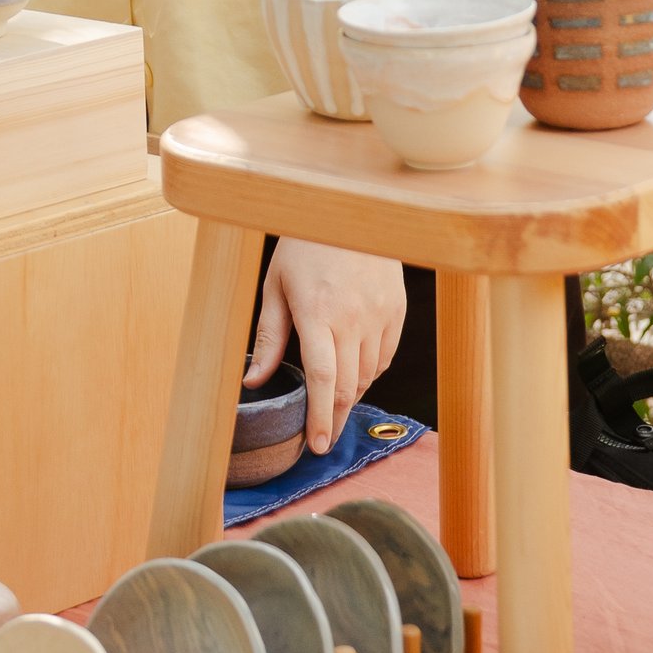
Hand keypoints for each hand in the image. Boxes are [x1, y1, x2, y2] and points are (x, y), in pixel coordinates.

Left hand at [247, 238, 406, 454]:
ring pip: (368, 374)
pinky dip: (370, 372)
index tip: (317, 445)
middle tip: (323, 439)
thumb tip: (254, 381)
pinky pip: (385, 356)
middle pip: (347, 386)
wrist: (352, 207)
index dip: (319, 417)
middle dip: (334, 418)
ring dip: (349, 395)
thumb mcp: (275, 285)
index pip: (321, 379)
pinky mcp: (397, 309)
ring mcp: (380, 314)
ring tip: (331, 403)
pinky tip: (354, 372)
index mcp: (317, 312)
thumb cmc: (305, 244)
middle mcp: (353, 317)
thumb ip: (269, 337)